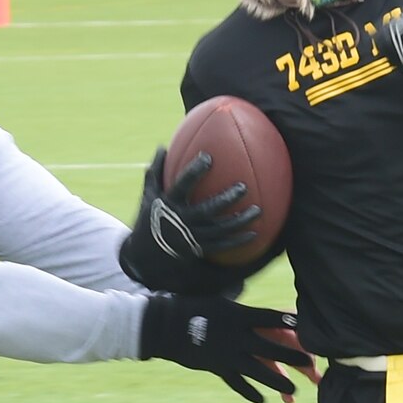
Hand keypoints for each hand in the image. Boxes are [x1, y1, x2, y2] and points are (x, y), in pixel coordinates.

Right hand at [118, 149, 261, 292]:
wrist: (145, 256)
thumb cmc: (148, 218)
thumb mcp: (148, 194)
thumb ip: (156, 171)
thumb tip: (162, 146)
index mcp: (169, 203)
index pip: (183, 185)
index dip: (195, 172)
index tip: (208, 158)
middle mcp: (181, 221)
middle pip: (207, 210)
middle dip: (226, 199)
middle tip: (243, 187)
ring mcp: (191, 237)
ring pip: (219, 230)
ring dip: (240, 221)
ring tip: (257, 211)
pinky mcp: (198, 249)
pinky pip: (221, 246)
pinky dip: (238, 241)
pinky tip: (255, 234)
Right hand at [139, 294, 311, 402]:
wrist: (166, 325)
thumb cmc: (195, 308)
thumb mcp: (222, 303)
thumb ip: (244, 312)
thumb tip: (266, 313)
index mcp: (239, 315)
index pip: (271, 318)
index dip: (290, 322)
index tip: (307, 327)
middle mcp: (236, 335)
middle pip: (271, 347)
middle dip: (292, 356)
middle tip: (310, 364)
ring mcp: (226, 353)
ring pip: (258, 370)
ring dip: (277, 381)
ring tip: (293, 390)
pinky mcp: (217, 367)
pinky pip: (237, 383)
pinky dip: (249, 392)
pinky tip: (263, 400)